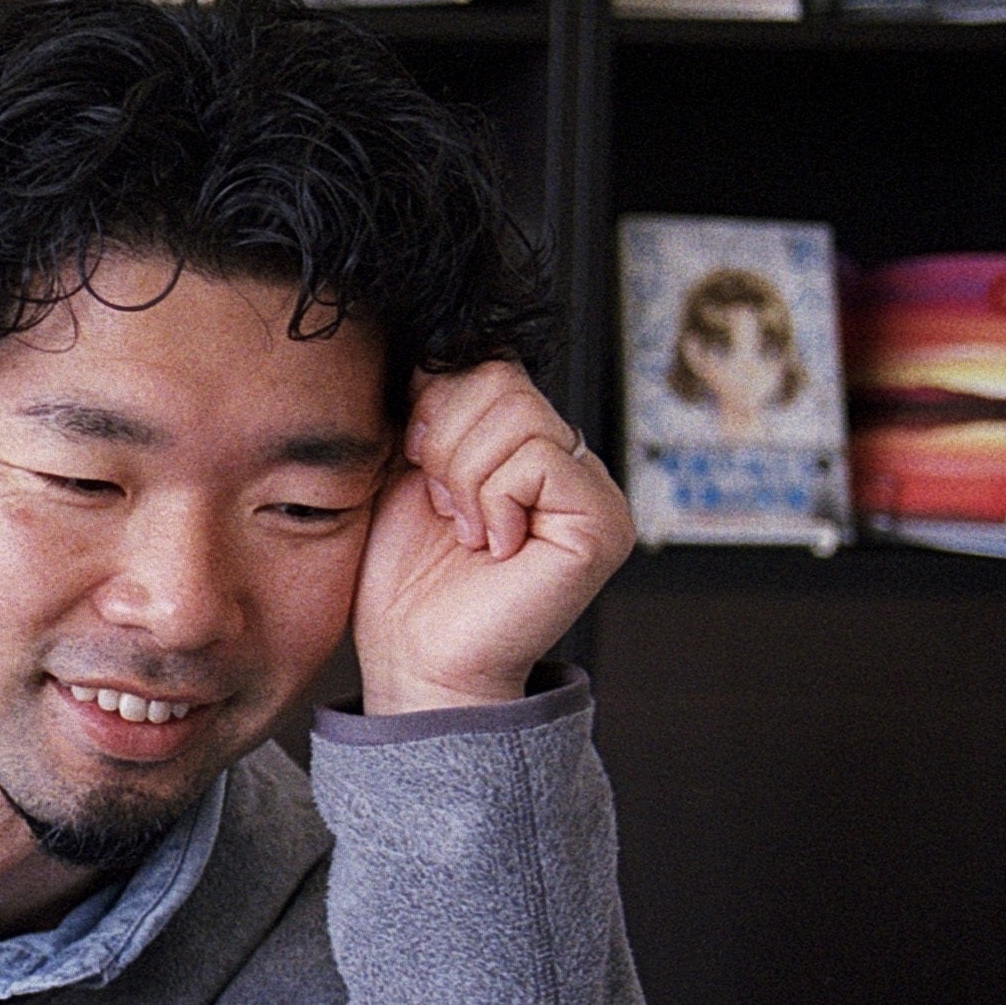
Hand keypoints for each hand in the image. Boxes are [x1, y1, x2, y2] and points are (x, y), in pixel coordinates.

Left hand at [354, 362, 633, 713]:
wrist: (413, 656)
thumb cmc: (403, 575)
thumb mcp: (403, 468)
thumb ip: (428, 407)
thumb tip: (432, 348)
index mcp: (524, 444)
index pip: (485, 364)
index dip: (431, 403)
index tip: (413, 461)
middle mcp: (568, 460)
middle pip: (500, 377)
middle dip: (443, 439)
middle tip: (441, 505)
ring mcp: (593, 490)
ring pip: (516, 414)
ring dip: (462, 475)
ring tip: (464, 528)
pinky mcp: (602, 521)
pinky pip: (537, 459)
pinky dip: (492, 500)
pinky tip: (492, 544)